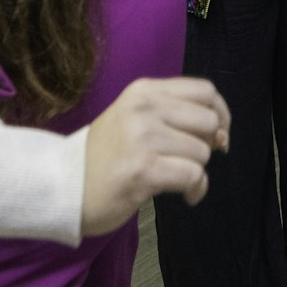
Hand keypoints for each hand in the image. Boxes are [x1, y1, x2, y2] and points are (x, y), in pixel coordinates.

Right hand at [81, 77, 231, 236]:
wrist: (63, 185)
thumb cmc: (106, 155)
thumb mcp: (136, 119)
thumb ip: (177, 117)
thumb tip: (223, 134)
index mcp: (143, 91)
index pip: (205, 91)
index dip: (220, 114)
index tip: (215, 134)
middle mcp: (143, 108)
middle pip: (208, 121)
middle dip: (206, 145)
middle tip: (187, 160)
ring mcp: (142, 138)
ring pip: (202, 151)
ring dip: (197, 170)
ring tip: (176, 178)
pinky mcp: (143, 170)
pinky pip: (193, 176)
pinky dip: (196, 189)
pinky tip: (185, 195)